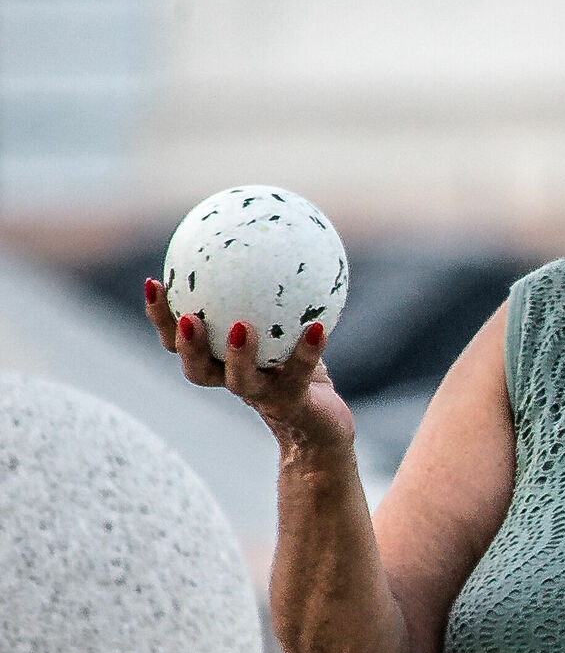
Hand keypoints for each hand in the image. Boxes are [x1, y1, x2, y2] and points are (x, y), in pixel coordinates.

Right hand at [144, 278, 354, 458]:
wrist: (322, 422)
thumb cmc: (294, 363)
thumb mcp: (280, 322)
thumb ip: (265, 288)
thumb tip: (256, 230)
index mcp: (218, 361)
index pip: (178, 341)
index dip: (159, 316)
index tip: (153, 282)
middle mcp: (233, 381)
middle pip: (197, 370)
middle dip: (186, 345)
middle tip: (187, 317)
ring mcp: (263, 396)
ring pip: (241, 381)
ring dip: (238, 356)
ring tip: (243, 328)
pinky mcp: (294, 404)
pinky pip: (300, 375)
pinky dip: (307, 351)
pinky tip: (318, 327)